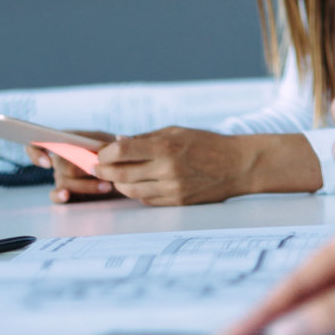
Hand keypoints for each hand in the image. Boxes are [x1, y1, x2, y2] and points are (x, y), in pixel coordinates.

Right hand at [28, 130, 118, 202]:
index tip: (48, 162)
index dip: (36, 152)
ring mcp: (61, 177)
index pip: (38, 143)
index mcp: (67, 142)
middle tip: (102, 172)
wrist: (124, 172)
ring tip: (107, 186)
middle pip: (61, 165)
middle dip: (82, 169)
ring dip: (86, 185)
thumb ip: (105, 145)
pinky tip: (66, 195)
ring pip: (64, 182)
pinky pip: (55, 196)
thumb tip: (106, 147)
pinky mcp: (66, 193)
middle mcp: (60, 159)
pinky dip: (59, 196)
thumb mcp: (112, 144)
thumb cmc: (115, 154)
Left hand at [92, 128, 316, 205]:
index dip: (105, 154)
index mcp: (166, 147)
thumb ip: (147, 138)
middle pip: (120, 175)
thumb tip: (117, 143)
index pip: (122, 151)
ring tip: (114, 176)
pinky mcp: (177, 203)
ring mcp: (172, 189)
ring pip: (130, 191)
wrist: (238, 165)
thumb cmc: (207, 143)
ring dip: (118, 184)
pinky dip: (137, 193)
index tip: (98, 154)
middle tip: (96, 168)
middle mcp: (167, 170)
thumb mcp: (178, 132)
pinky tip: (137, 184)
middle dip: (103, 171)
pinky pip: (146, 200)